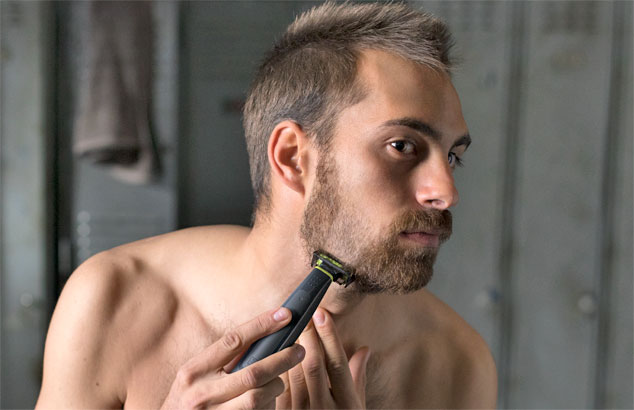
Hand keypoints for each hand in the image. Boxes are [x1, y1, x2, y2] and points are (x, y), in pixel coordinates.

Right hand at [161, 308, 304, 409]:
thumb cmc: (187, 403)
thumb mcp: (195, 378)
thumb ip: (221, 361)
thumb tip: (262, 337)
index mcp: (193, 371)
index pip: (233, 340)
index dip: (261, 325)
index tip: (284, 315)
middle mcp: (201, 393)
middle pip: (253, 372)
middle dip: (282, 359)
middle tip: (299, 350)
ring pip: (258, 397)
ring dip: (276, 386)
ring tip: (281, 381)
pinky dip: (268, 405)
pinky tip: (271, 400)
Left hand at [277, 308, 370, 408]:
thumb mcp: (356, 406)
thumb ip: (358, 378)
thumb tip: (364, 349)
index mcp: (347, 405)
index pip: (337, 363)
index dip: (329, 336)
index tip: (321, 313)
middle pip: (313, 366)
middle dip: (308, 336)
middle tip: (304, 314)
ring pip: (294, 374)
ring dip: (292, 349)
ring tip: (292, 327)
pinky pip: (281, 387)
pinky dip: (281, 366)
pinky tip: (281, 350)